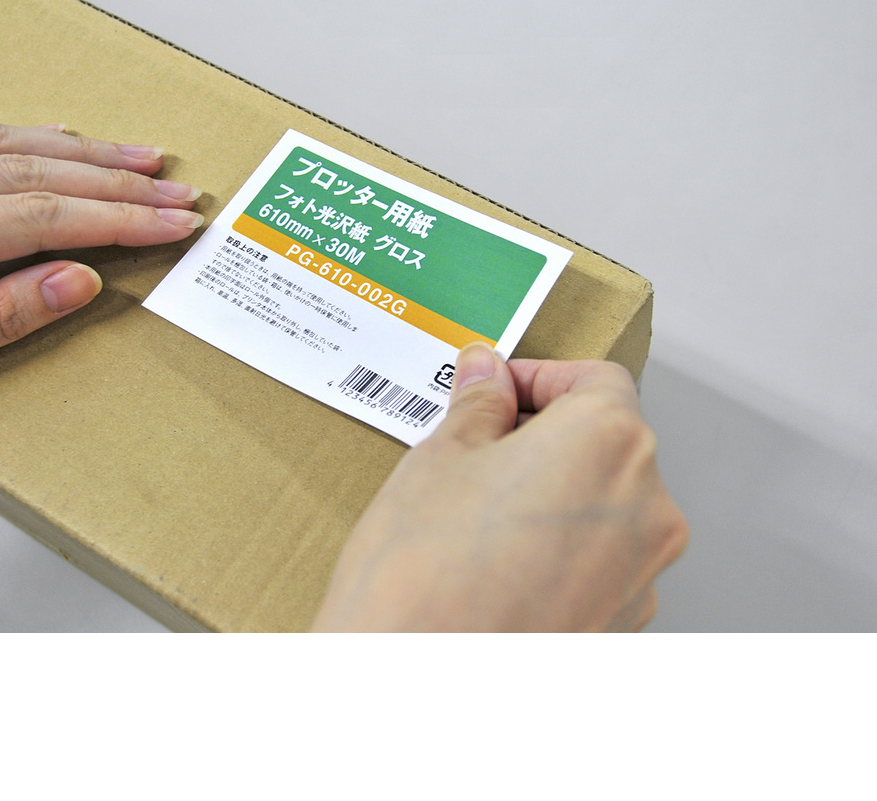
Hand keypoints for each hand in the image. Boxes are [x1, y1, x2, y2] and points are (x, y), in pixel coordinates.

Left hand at [0, 122, 204, 402]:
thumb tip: (78, 280)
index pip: (37, 216)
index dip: (115, 218)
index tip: (171, 223)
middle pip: (33, 168)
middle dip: (116, 182)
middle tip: (177, 193)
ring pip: (3, 140)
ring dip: (84, 149)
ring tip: (143, 157)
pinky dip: (27, 135)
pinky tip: (62, 138)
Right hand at [312, 344, 687, 630]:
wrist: (415, 685)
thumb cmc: (426, 575)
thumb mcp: (441, 458)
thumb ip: (478, 405)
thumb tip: (487, 375)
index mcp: (609, 443)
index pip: (596, 379)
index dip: (539, 376)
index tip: (496, 389)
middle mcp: (645, 508)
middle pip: (605, 439)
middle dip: (543, 432)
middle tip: (477, 445)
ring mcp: (639, 574)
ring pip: (603, 501)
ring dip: (552, 488)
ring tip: (478, 507)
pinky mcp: (620, 622)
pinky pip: (598, 558)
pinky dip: (559, 543)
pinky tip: (496, 556)